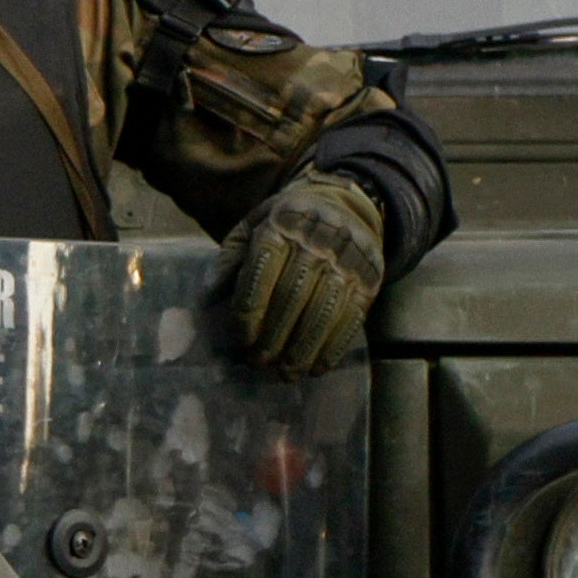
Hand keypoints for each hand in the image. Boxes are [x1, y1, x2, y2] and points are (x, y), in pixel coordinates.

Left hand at [217, 171, 384, 376]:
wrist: (343, 204)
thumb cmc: (287, 225)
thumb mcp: (252, 228)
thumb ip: (229, 261)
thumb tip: (208, 297)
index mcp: (281, 226)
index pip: (261, 274)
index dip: (249, 312)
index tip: (242, 339)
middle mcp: (316, 241)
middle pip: (292, 297)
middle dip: (273, 337)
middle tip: (259, 363)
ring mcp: (347, 260)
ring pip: (322, 312)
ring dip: (303, 350)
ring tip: (286, 373)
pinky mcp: (368, 279)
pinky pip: (351, 319)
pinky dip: (334, 348)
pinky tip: (318, 367)